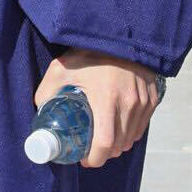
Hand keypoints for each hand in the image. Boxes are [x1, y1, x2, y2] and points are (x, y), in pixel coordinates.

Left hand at [34, 49, 161, 167]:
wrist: (119, 33)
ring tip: (102, 138)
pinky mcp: (152, 98)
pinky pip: (141, 126)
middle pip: (118, 145)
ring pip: (131, 138)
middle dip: (103, 153)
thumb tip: (39, 110)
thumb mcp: (63, 67)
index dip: (94, 158)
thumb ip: (48, 89)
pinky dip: (129, 132)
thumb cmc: (88, 51)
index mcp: (106, 99)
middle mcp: (128, 103)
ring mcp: (142, 102)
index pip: (104, 143)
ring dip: (117, 144)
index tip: (83, 159)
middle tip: (89, 148)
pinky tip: (117, 125)